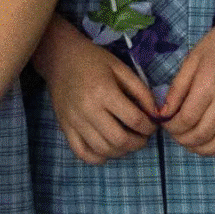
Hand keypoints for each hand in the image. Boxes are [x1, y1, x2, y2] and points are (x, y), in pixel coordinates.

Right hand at [36, 23, 159, 162]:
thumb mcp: (120, 68)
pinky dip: (98, 157)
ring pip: (104, 150)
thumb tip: (155, 114)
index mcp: (104, 91)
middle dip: (138, 143)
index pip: (134, 120)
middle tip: (142, 136)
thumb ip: (140, 91)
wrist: (59, 56)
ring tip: (126, 140)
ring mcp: (74, 121)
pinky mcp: (65, 127)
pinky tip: (107, 147)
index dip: (149, 126)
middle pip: (120, 140)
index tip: (151, 124)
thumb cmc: (92, 60)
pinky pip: (83, 153)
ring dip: (121, 151)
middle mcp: (88, 109)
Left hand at [157, 13, 214, 155]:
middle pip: (204, 134)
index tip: (166, 125)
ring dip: (205, 150)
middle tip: (177, 136)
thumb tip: (163, 113)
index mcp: (207, 84)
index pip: (187, 119)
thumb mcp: (190, 61)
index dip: (173, 128)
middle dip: (185, 141)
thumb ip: (176, 89)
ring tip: (193, 145)